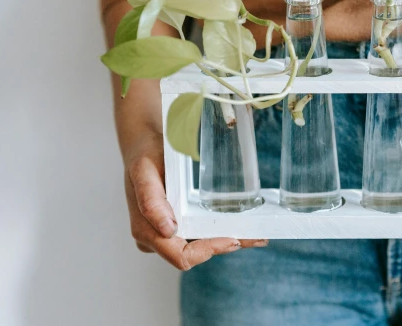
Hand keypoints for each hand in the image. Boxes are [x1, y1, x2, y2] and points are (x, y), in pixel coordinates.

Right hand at [124, 130, 267, 269]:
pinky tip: (243, 230)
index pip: (181, 255)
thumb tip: (168, 230)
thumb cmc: (144, 158)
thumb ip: (151, 202)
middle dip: (225, 246)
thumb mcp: (144, 172)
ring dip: (228, 242)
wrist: (143, 147)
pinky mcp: (179, 225)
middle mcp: (157, 238)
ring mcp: (168, 234)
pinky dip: (221, 233)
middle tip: (256, 238)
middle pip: (196, 254)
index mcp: (146, 231)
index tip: (233, 239)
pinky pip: (201, 235)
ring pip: (201, 246)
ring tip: (257, 236)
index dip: (208, 251)